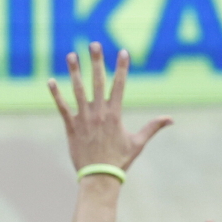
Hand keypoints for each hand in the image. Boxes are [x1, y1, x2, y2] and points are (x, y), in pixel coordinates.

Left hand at [47, 43, 172, 176]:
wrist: (99, 177)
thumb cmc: (119, 161)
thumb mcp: (138, 143)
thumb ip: (153, 127)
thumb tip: (171, 119)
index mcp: (115, 114)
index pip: (119, 85)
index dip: (121, 68)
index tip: (122, 52)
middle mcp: (98, 112)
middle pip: (97, 81)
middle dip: (96, 61)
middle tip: (94, 44)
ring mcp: (83, 118)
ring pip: (77, 90)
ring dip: (74, 71)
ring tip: (71, 55)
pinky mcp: (71, 127)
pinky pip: (62, 107)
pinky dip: (56, 94)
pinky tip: (50, 81)